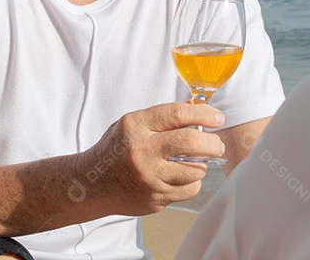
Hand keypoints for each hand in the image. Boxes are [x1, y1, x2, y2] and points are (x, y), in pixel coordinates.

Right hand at [71, 103, 225, 215]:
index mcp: (135, 127)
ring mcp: (148, 179)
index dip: (204, 114)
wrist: (91, 185)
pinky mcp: (153, 200)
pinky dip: (191, 183)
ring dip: (202, 165)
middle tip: (217, 144)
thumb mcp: (134, 124)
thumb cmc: (116, 149)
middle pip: (191, 143)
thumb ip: (165, 117)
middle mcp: (142, 152)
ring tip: (195, 161)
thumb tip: (200, 109)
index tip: (217, 118)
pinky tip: (181, 177)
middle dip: (212, 143)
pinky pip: (187, 191)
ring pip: (195, 171)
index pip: (178, 114)